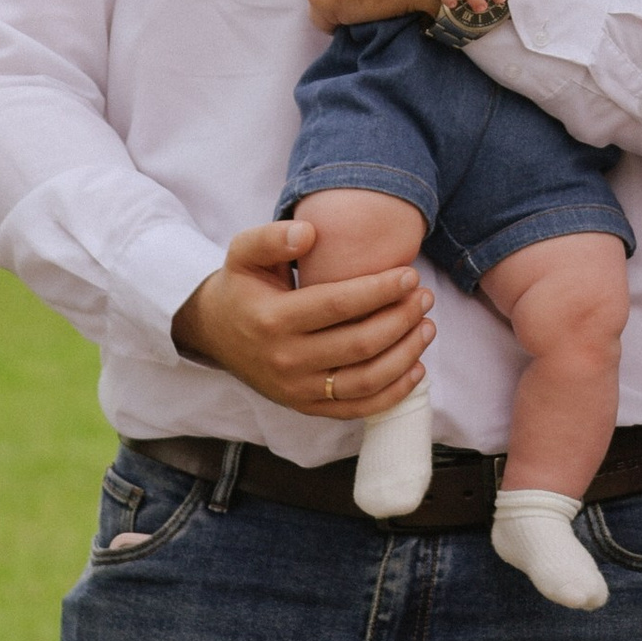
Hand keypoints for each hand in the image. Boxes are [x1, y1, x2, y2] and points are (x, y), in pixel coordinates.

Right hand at [171, 219, 433, 419]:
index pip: (338, 306)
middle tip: (425, 296)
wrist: (213, 333)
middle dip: (401, 319)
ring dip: (405, 354)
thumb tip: (310, 232)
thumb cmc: (241, 286)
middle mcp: (285, 361)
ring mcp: (296, 389)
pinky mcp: (306, 407)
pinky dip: (393, 393)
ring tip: (428, 326)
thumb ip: (272, 237)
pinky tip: (416, 368)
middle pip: (359, 344)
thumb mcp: (243, 254)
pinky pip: (357, 408)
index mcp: (272, 319)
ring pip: (365, 380)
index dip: (379, 290)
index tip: (410, 275)